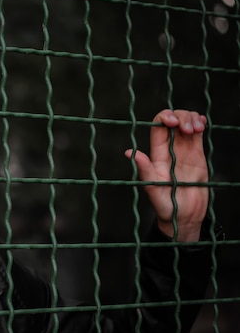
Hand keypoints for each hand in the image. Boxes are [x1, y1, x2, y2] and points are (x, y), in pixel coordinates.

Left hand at [125, 109, 207, 241]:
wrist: (184, 215)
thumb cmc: (165, 204)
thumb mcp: (153, 188)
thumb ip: (144, 170)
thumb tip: (130, 153)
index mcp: (157, 154)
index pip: (158, 127)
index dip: (165, 118)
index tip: (174, 123)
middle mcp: (169, 149)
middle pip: (173, 120)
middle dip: (181, 117)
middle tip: (188, 129)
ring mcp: (183, 150)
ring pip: (186, 123)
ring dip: (192, 119)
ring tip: (198, 129)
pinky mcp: (197, 154)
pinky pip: (198, 132)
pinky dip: (200, 122)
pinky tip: (202, 124)